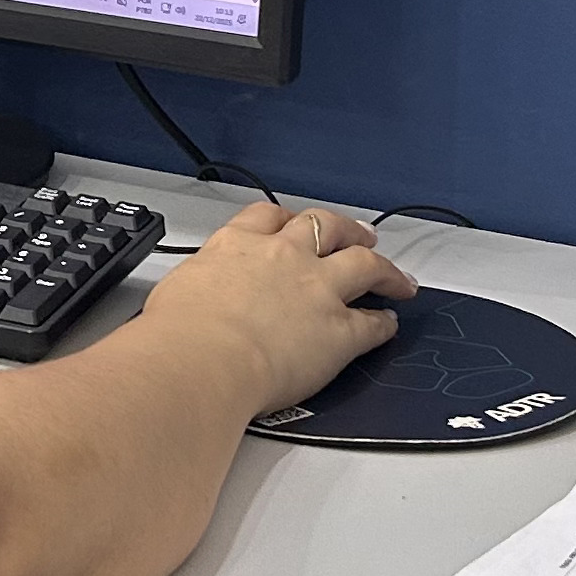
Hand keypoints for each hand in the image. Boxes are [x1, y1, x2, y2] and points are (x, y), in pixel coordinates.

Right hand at [135, 201, 416, 412]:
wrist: (202, 358)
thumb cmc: (178, 332)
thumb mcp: (177, 291)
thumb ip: (198, 288)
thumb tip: (189, 303)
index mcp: (238, 245)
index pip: (268, 217)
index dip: (287, 220)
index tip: (293, 224)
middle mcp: (283, 257)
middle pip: (326, 227)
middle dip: (346, 229)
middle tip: (360, 235)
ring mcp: (318, 290)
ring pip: (364, 263)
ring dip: (384, 269)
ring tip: (397, 277)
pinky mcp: (340, 331)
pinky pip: (371, 323)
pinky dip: (383, 324)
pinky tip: (388, 326)